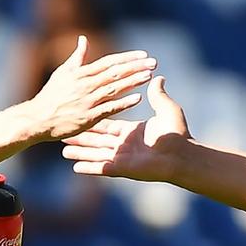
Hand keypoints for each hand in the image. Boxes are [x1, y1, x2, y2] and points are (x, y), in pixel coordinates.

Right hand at [24, 35, 155, 141]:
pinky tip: (138, 98)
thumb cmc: (50, 95)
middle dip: (136, 67)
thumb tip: (84, 39)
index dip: (127, 58)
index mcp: (82, 73)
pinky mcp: (89, 117)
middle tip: (154, 62)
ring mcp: (88, 101)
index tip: (143, 55)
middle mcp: (87, 85)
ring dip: (133, 81)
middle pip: (115, 73)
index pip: (109, 62)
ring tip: (149, 76)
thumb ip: (77, 57)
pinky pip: (109, 108)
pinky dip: (124, 103)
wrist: (37, 118)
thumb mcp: (62, 73)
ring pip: (115, 88)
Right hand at [60, 76, 189, 181]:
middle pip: (98, 140)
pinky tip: (74, 168)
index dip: (94, 122)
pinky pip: (101, 168)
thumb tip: (158, 77)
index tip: (81, 115)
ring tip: (63, 150)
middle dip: (81, 137)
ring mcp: (122, 158)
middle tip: (64, 133)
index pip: (108, 125)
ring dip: (80, 152)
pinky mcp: (122, 168)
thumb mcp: (165, 108)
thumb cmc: (176, 132)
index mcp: (132, 132)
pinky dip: (88, 167)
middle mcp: (125, 145)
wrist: (182, 154)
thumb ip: (157, 94)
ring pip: (96, 154)